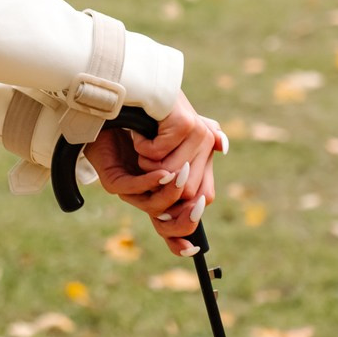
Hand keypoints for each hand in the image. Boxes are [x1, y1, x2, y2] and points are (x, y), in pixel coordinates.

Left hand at [81, 94, 226, 254]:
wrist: (114, 114)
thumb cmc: (147, 125)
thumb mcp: (179, 133)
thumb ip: (200, 139)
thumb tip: (223, 145)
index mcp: (166, 193)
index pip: (182, 221)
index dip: (192, 222)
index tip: (203, 209)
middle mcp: (149, 197)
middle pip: (171, 221)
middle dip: (186, 210)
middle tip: (198, 196)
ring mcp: (131, 192)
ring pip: (155, 206)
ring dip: (172, 192)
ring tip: (183, 175)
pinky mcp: (114, 181)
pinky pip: (133, 188)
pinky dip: (150, 181)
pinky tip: (162, 173)